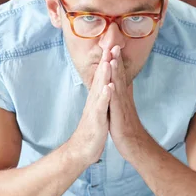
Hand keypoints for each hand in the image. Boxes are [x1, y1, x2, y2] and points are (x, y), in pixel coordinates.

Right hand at [69, 49, 113, 164]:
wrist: (82, 150)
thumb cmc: (93, 130)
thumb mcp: (99, 111)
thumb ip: (102, 98)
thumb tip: (107, 85)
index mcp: (97, 98)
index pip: (103, 77)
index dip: (108, 62)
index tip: (113, 47)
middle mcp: (94, 101)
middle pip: (100, 78)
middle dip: (106, 62)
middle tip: (110, 45)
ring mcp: (94, 110)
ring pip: (99, 89)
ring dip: (104, 75)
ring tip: (108, 61)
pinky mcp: (96, 120)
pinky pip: (101, 107)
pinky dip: (104, 97)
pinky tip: (109, 88)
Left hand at [109, 45, 145, 152]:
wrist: (135, 146)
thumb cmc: (128, 128)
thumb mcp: (125, 108)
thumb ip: (125, 95)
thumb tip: (125, 84)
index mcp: (122, 96)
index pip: (119, 75)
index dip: (116, 61)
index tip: (113, 47)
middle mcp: (123, 99)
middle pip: (120, 76)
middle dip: (116, 60)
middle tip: (114, 44)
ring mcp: (122, 107)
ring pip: (118, 86)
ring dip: (115, 72)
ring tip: (112, 57)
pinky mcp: (119, 117)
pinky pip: (116, 103)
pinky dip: (113, 92)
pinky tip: (110, 84)